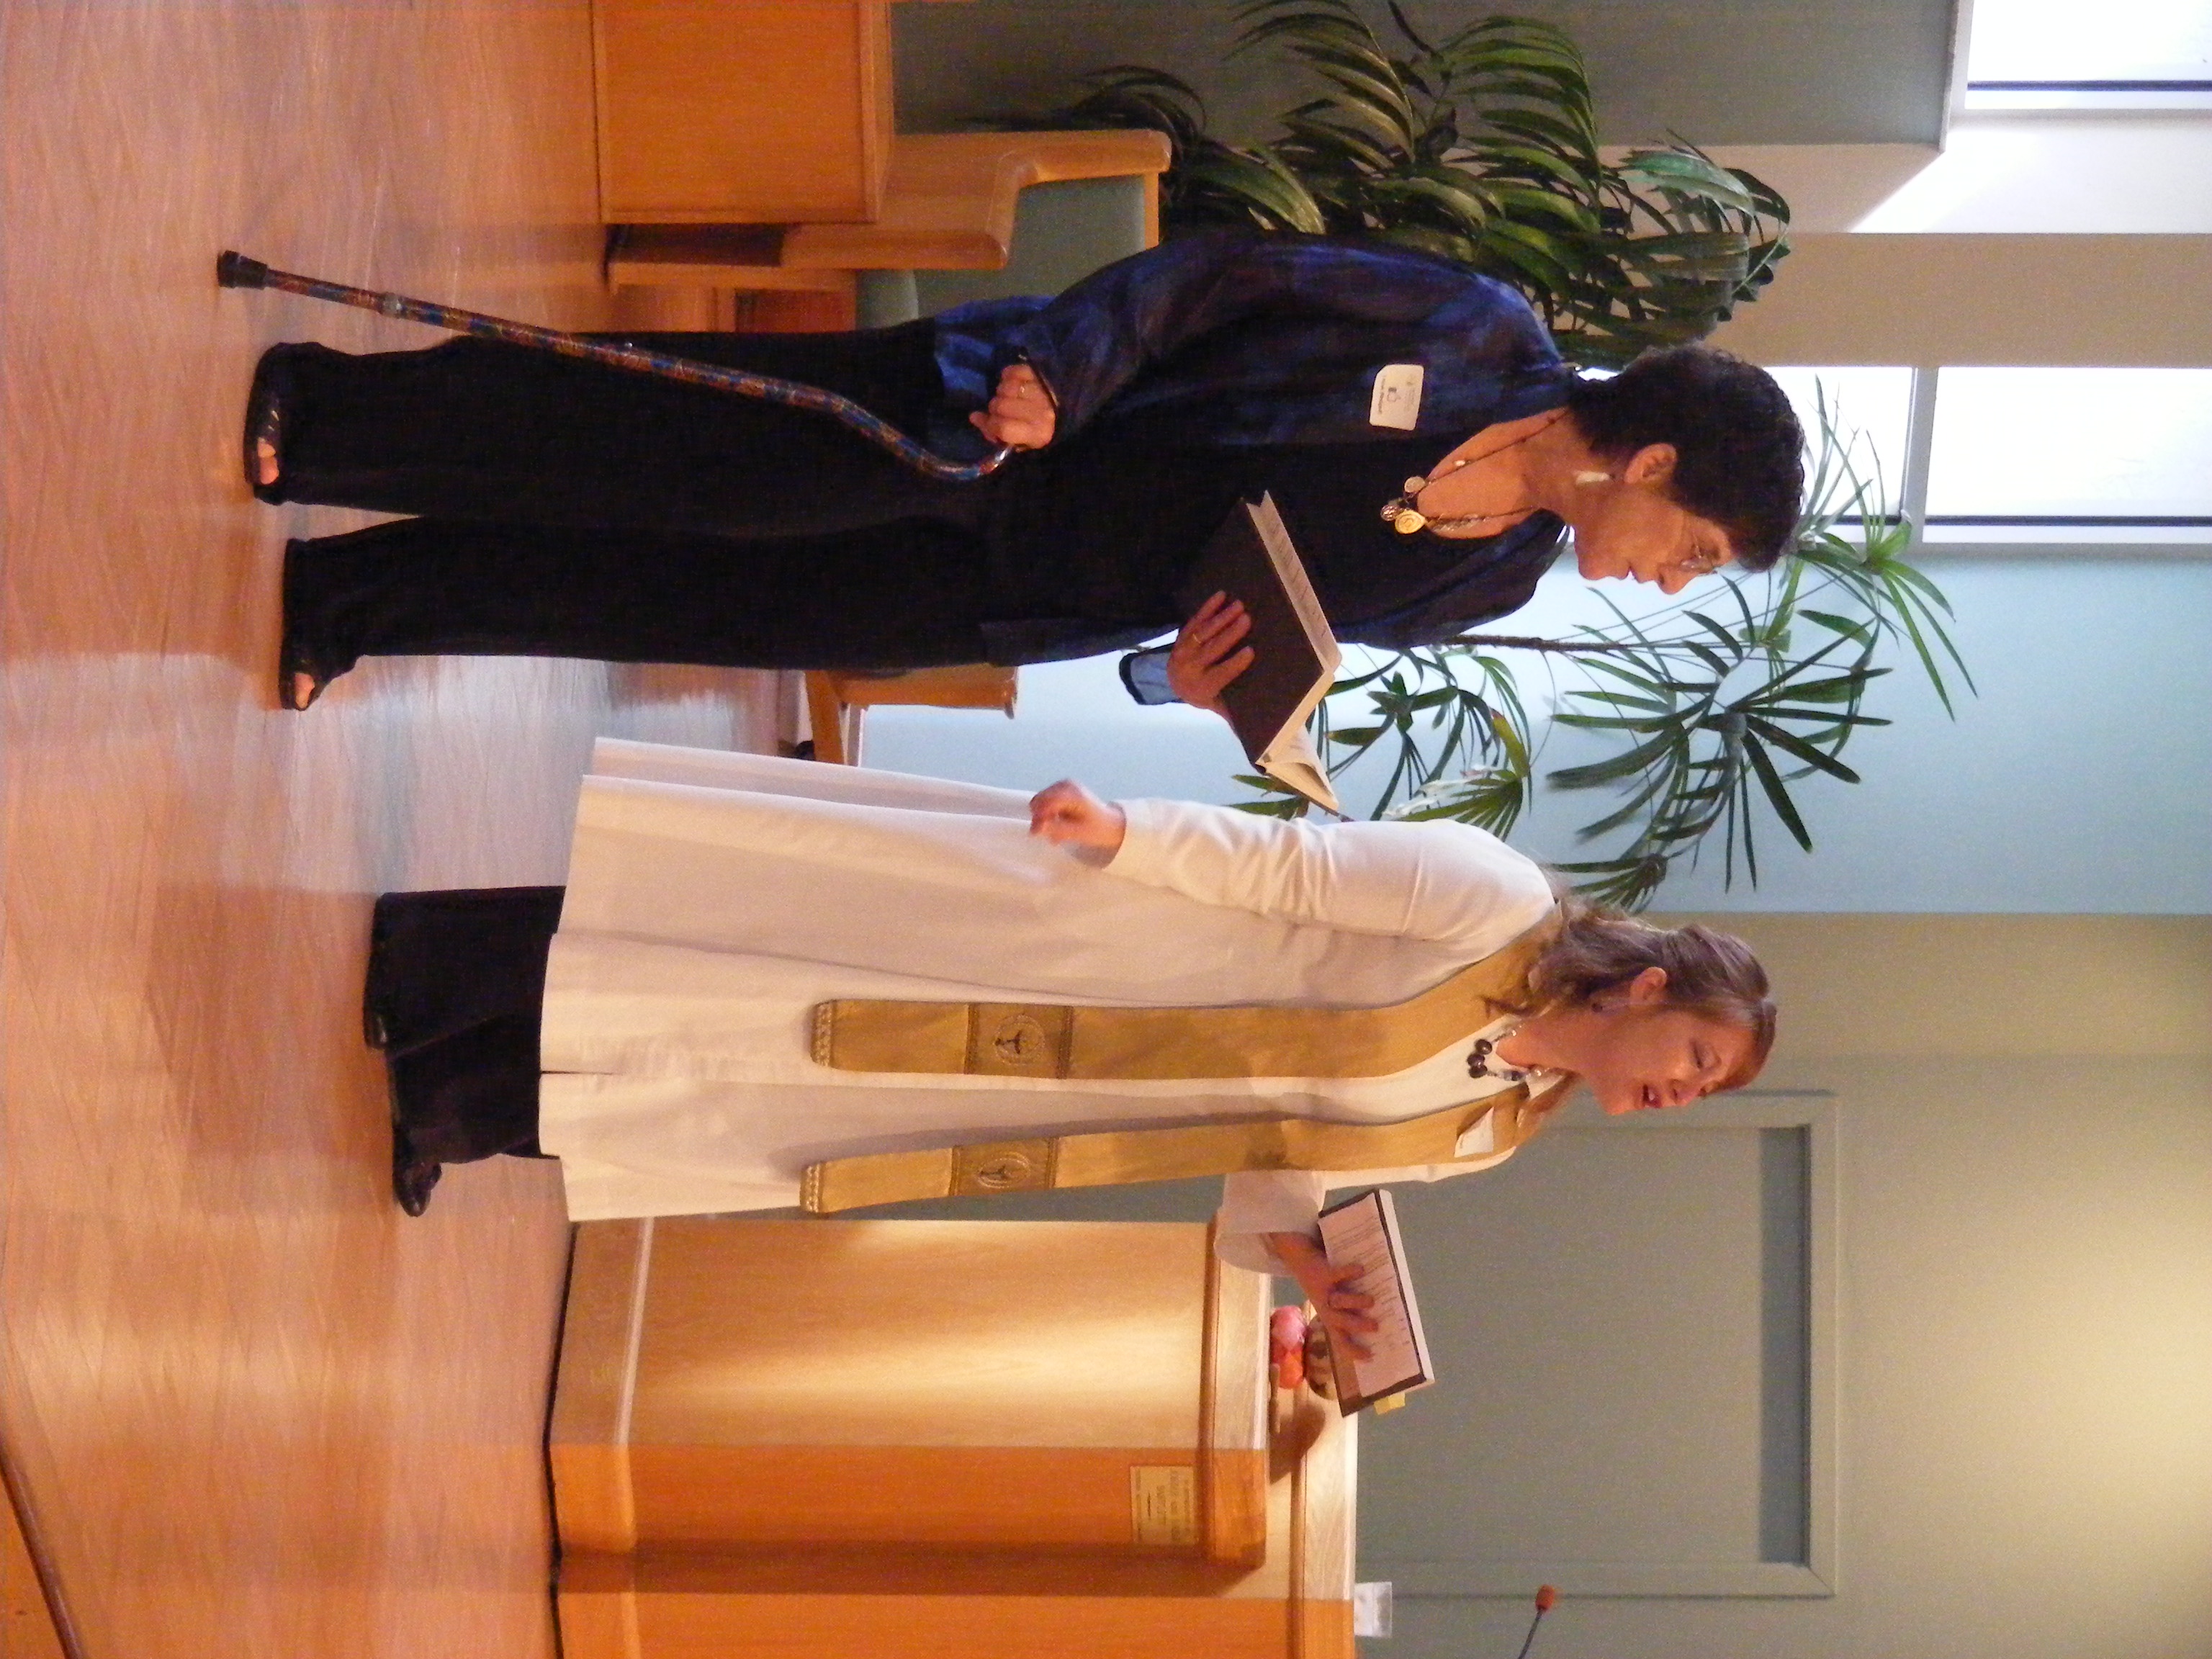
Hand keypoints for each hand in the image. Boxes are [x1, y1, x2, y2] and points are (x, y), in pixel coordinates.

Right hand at [969, 363, 1056, 449]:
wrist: (1067, 416)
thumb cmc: (1037, 433)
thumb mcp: (1019, 442)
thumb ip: (994, 433)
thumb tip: (974, 417)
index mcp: (1038, 434)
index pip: (1004, 427)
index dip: (990, 425)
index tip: (987, 422)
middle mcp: (1043, 412)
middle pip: (1002, 405)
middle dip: (995, 409)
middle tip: (1000, 411)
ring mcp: (1043, 391)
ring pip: (1006, 387)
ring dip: (1002, 392)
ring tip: (1008, 397)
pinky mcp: (1041, 375)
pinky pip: (1014, 371)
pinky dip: (1007, 376)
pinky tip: (1011, 383)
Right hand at [1028, 779, 1126, 853]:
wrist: (1111, 823)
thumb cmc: (1096, 829)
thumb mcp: (1077, 833)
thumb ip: (1056, 830)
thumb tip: (1036, 829)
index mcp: (1073, 794)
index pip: (1046, 802)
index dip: (1038, 818)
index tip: (1036, 834)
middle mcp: (1066, 784)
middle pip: (1040, 799)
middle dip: (1040, 818)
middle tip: (1048, 834)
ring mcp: (1064, 784)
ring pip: (1040, 800)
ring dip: (1044, 817)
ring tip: (1055, 831)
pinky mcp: (1062, 788)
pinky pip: (1046, 800)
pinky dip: (1048, 813)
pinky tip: (1058, 823)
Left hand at [1167, 591, 1253, 714]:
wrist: (1178, 683)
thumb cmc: (1211, 694)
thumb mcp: (1221, 705)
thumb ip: (1238, 714)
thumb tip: (1263, 733)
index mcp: (1201, 688)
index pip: (1220, 674)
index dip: (1234, 664)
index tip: (1251, 651)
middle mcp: (1189, 670)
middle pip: (1211, 650)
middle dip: (1229, 634)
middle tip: (1247, 620)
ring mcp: (1182, 652)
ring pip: (1202, 633)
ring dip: (1221, 618)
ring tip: (1238, 606)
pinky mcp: (1181, 637)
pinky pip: (1194, 621)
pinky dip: (1207, 608)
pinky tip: (1221, 596)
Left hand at [1265, 1231, 1375, 1361]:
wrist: (1298, 1260)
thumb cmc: (1324, 1284)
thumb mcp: (1334, 1302)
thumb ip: (1351, 1310)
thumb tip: (1380, 1317)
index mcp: (1329, 1317)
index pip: (1340, 1340)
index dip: (1352, 1350)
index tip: (1370, 1356)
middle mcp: (1325, 1307)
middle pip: (1338, 1322)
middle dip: (1356, 1325)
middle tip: (1376, 1327)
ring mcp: (1323, 1291)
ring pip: (1337, 1301)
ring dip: (1354, 1302)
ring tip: (1371, 1301)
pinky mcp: (1322, 1273)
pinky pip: (1336, 1274)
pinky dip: (1348, 1272)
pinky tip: (1361, 1270)